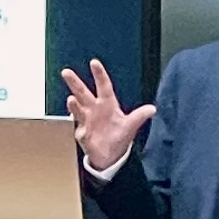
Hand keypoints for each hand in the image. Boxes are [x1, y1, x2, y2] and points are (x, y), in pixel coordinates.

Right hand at [60, 61, 155, 175]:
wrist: (111, 156)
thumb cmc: (119, 136)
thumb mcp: (130, 126)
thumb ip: (139, 116)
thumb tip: (152, 109)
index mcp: (107, 104)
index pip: (103, 86)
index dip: (99, 75)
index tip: (94, 63)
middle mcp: (94, 109)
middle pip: (82, 93)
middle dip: (74, 82)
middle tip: (66, 72)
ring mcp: (87, 121)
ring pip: (78, 109)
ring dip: (74, 105)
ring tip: (71, 99)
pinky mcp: (83, 134)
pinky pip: (80, 130)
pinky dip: (80, 130)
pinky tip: (79, 128)